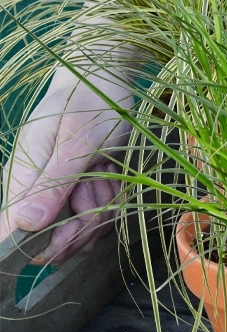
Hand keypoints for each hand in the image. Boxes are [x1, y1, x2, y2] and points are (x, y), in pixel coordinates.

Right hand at [1, 66, 132, 264]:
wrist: (105, 84)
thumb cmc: (85, 105)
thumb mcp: (74, 142)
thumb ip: (52, 183)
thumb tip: (25, 224)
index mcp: (21, 179)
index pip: (10, 228)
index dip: (30, 248)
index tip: (56, 244)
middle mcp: (37, 192)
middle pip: (53, 239)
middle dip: (79, 227)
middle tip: (94, 196)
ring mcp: (63, 194)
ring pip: (83, 229)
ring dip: (101, 207)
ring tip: (103, 173)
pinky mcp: (86, 193)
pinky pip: (102, 215)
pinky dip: (112, 200)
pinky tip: (110, 176)